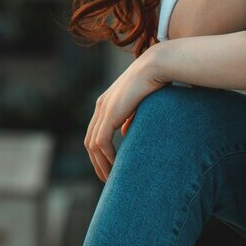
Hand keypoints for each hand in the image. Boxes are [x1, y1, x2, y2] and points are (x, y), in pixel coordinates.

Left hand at [84, 46, 169, 182]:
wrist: (156, 66)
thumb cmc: (153, 81)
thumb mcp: (138, 103)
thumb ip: (128, 118)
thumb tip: (125, 132)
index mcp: (105, 103)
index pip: (94, 132)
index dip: (98, 152)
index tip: (108, 167)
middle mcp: (101, 106)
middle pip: (89, 141)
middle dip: (96, 162)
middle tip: (106, 179)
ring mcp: (104, 109)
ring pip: (94, 145)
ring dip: (101, 163)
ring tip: (111, 178)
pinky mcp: (110, 114)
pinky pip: (102, 142)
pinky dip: (107, 156)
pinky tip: (116, 166)